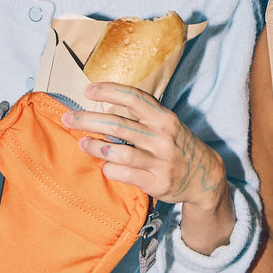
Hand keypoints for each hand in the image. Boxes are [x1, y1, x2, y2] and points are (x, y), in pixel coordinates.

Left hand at [63, 82, 235, 254]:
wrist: (204, 176)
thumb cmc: (177, 146)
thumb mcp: (167, 124)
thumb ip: (142, 115)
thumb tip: (104, 104)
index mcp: (164, 118)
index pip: (134, 98)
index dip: (109, 91)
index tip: (87, 90)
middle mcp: (163, 138)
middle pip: (118, 124)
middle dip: (88, 120)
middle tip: (68, 118)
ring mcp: (160, 161)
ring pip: (119, 152)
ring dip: (95, 147)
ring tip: (83, 143)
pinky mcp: (157, 182)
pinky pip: (124, 174)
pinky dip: (109, 169)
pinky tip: (104, 165)